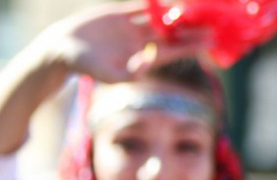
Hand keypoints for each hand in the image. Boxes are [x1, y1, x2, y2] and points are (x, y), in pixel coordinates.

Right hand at [38, 2, 211, 82]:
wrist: (63, 50)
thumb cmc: (87, 67)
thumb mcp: (109, 75)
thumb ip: (130, 73)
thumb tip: (149, 62)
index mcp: (144, 57)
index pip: (174, 51)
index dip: (192, 46)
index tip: (210, 42)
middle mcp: (142, 42)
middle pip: (172, 34)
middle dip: (191, 30)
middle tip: (212, 25)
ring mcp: (131, 27)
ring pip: (159, 18)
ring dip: (175, 13)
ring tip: (194, 8)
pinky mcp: (119, 14)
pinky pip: (141, 6)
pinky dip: (154, 2)